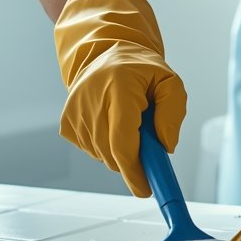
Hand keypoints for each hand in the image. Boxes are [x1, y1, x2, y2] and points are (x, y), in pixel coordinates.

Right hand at [54, 0, 185, 196]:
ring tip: (130, 123)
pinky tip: (111, 124)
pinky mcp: (66, 122)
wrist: (106, 52)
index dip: (134, 169)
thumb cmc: (142, 70)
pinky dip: (105, 146)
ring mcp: (74, 111)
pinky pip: (90, 149)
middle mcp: (90, 98)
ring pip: (101, 155)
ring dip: (120, 151)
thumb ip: (174, 112)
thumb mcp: (170, 82)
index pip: (122, 139)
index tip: (145, 189)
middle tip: (149, 146)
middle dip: (133, 160)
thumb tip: (164, 147)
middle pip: (112, 152)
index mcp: (118, 86)